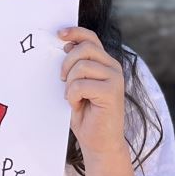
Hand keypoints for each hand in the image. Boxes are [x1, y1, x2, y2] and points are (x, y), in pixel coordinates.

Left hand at [58, 27, 127, 166]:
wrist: (100, 143)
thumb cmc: (87, 115)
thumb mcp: (78, 85)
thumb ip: (76, 66)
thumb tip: (66, 44)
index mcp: (106, 63)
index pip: (91, 38)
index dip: (75, 32)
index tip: (59, 34)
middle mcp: (113, 67)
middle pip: (85, 48)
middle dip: (67, 63)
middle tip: (62, 80)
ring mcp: (115, 78)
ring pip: (81, 66)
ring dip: (70, 84)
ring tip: (74, 97)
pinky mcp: (111, 92)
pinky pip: (80, 84)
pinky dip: (72, 96)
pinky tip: (78, 105)